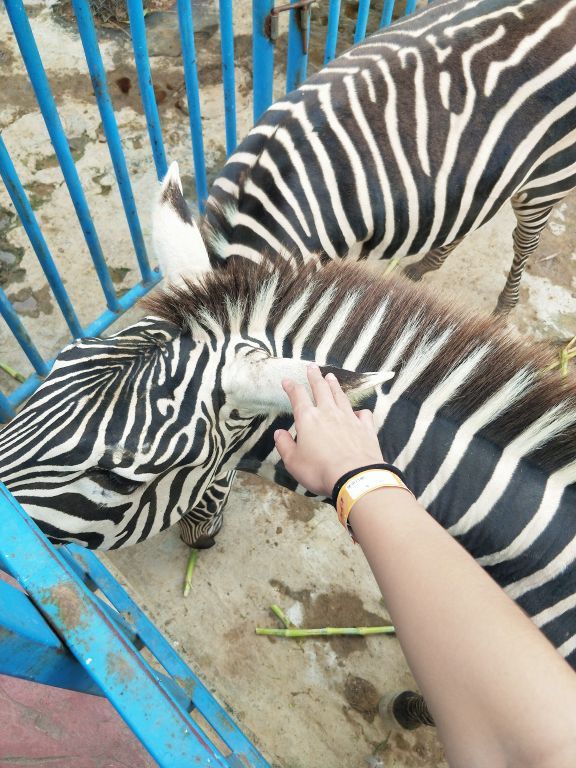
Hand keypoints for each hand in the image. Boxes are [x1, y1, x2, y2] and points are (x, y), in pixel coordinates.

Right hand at [274, 364, 384, 496]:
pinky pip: (363, 414)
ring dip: (334, 385)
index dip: (291, 387)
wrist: (354, 477)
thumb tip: (278, 434)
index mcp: (308, 419)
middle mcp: (328, 413)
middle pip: (321, 389)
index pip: (298, 396)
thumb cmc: (320, 470)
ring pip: (340, 396)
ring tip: (331, 377)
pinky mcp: (365, 428)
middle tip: (312, 367)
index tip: (287, 380)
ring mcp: (349, 418)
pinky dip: (360, 411)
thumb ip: (284, 446)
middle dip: (315, 377)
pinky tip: (359, 412)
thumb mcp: (293, 462)